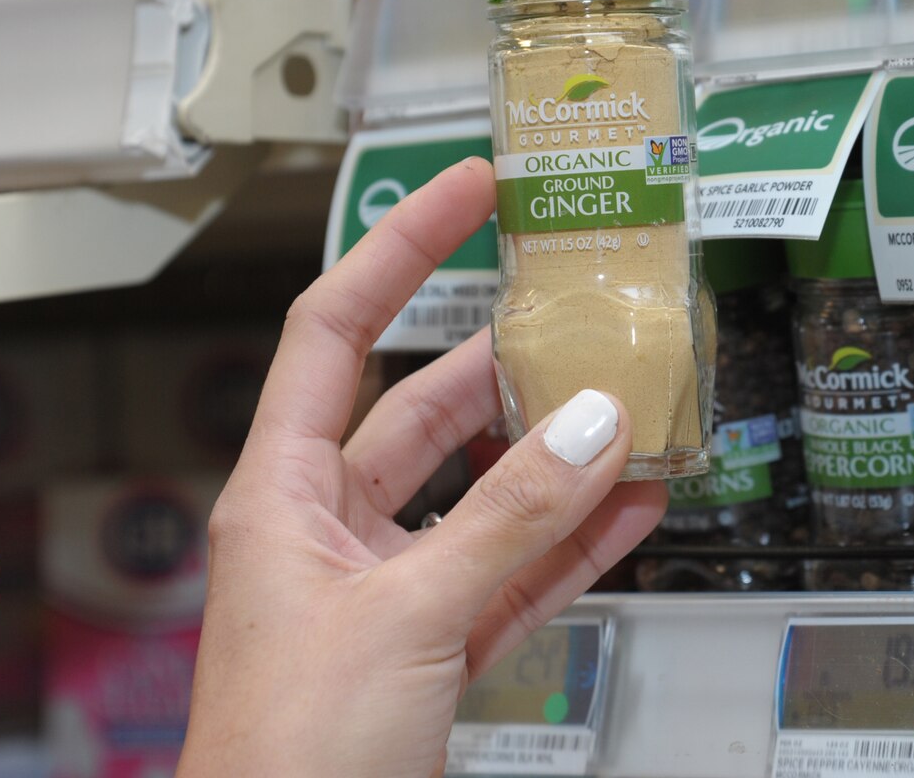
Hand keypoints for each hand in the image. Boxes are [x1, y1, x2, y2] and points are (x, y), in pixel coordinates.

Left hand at [177, 159, 665, 777]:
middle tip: (578, 314)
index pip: (334, 331)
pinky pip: (516, 574)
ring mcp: (390, 590)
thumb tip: (592, 425)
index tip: (467, 192)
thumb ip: (508, 520)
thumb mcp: (403, 616)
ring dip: (558, 459)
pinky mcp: (436, 650)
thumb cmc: (284, 762)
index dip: (399, 248)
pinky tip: (632, 510)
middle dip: (507, 366)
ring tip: (629, 408)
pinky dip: (574, 544)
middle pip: (425, 410)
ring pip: (485, 495)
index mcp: (281, 495)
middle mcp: (332, 530)